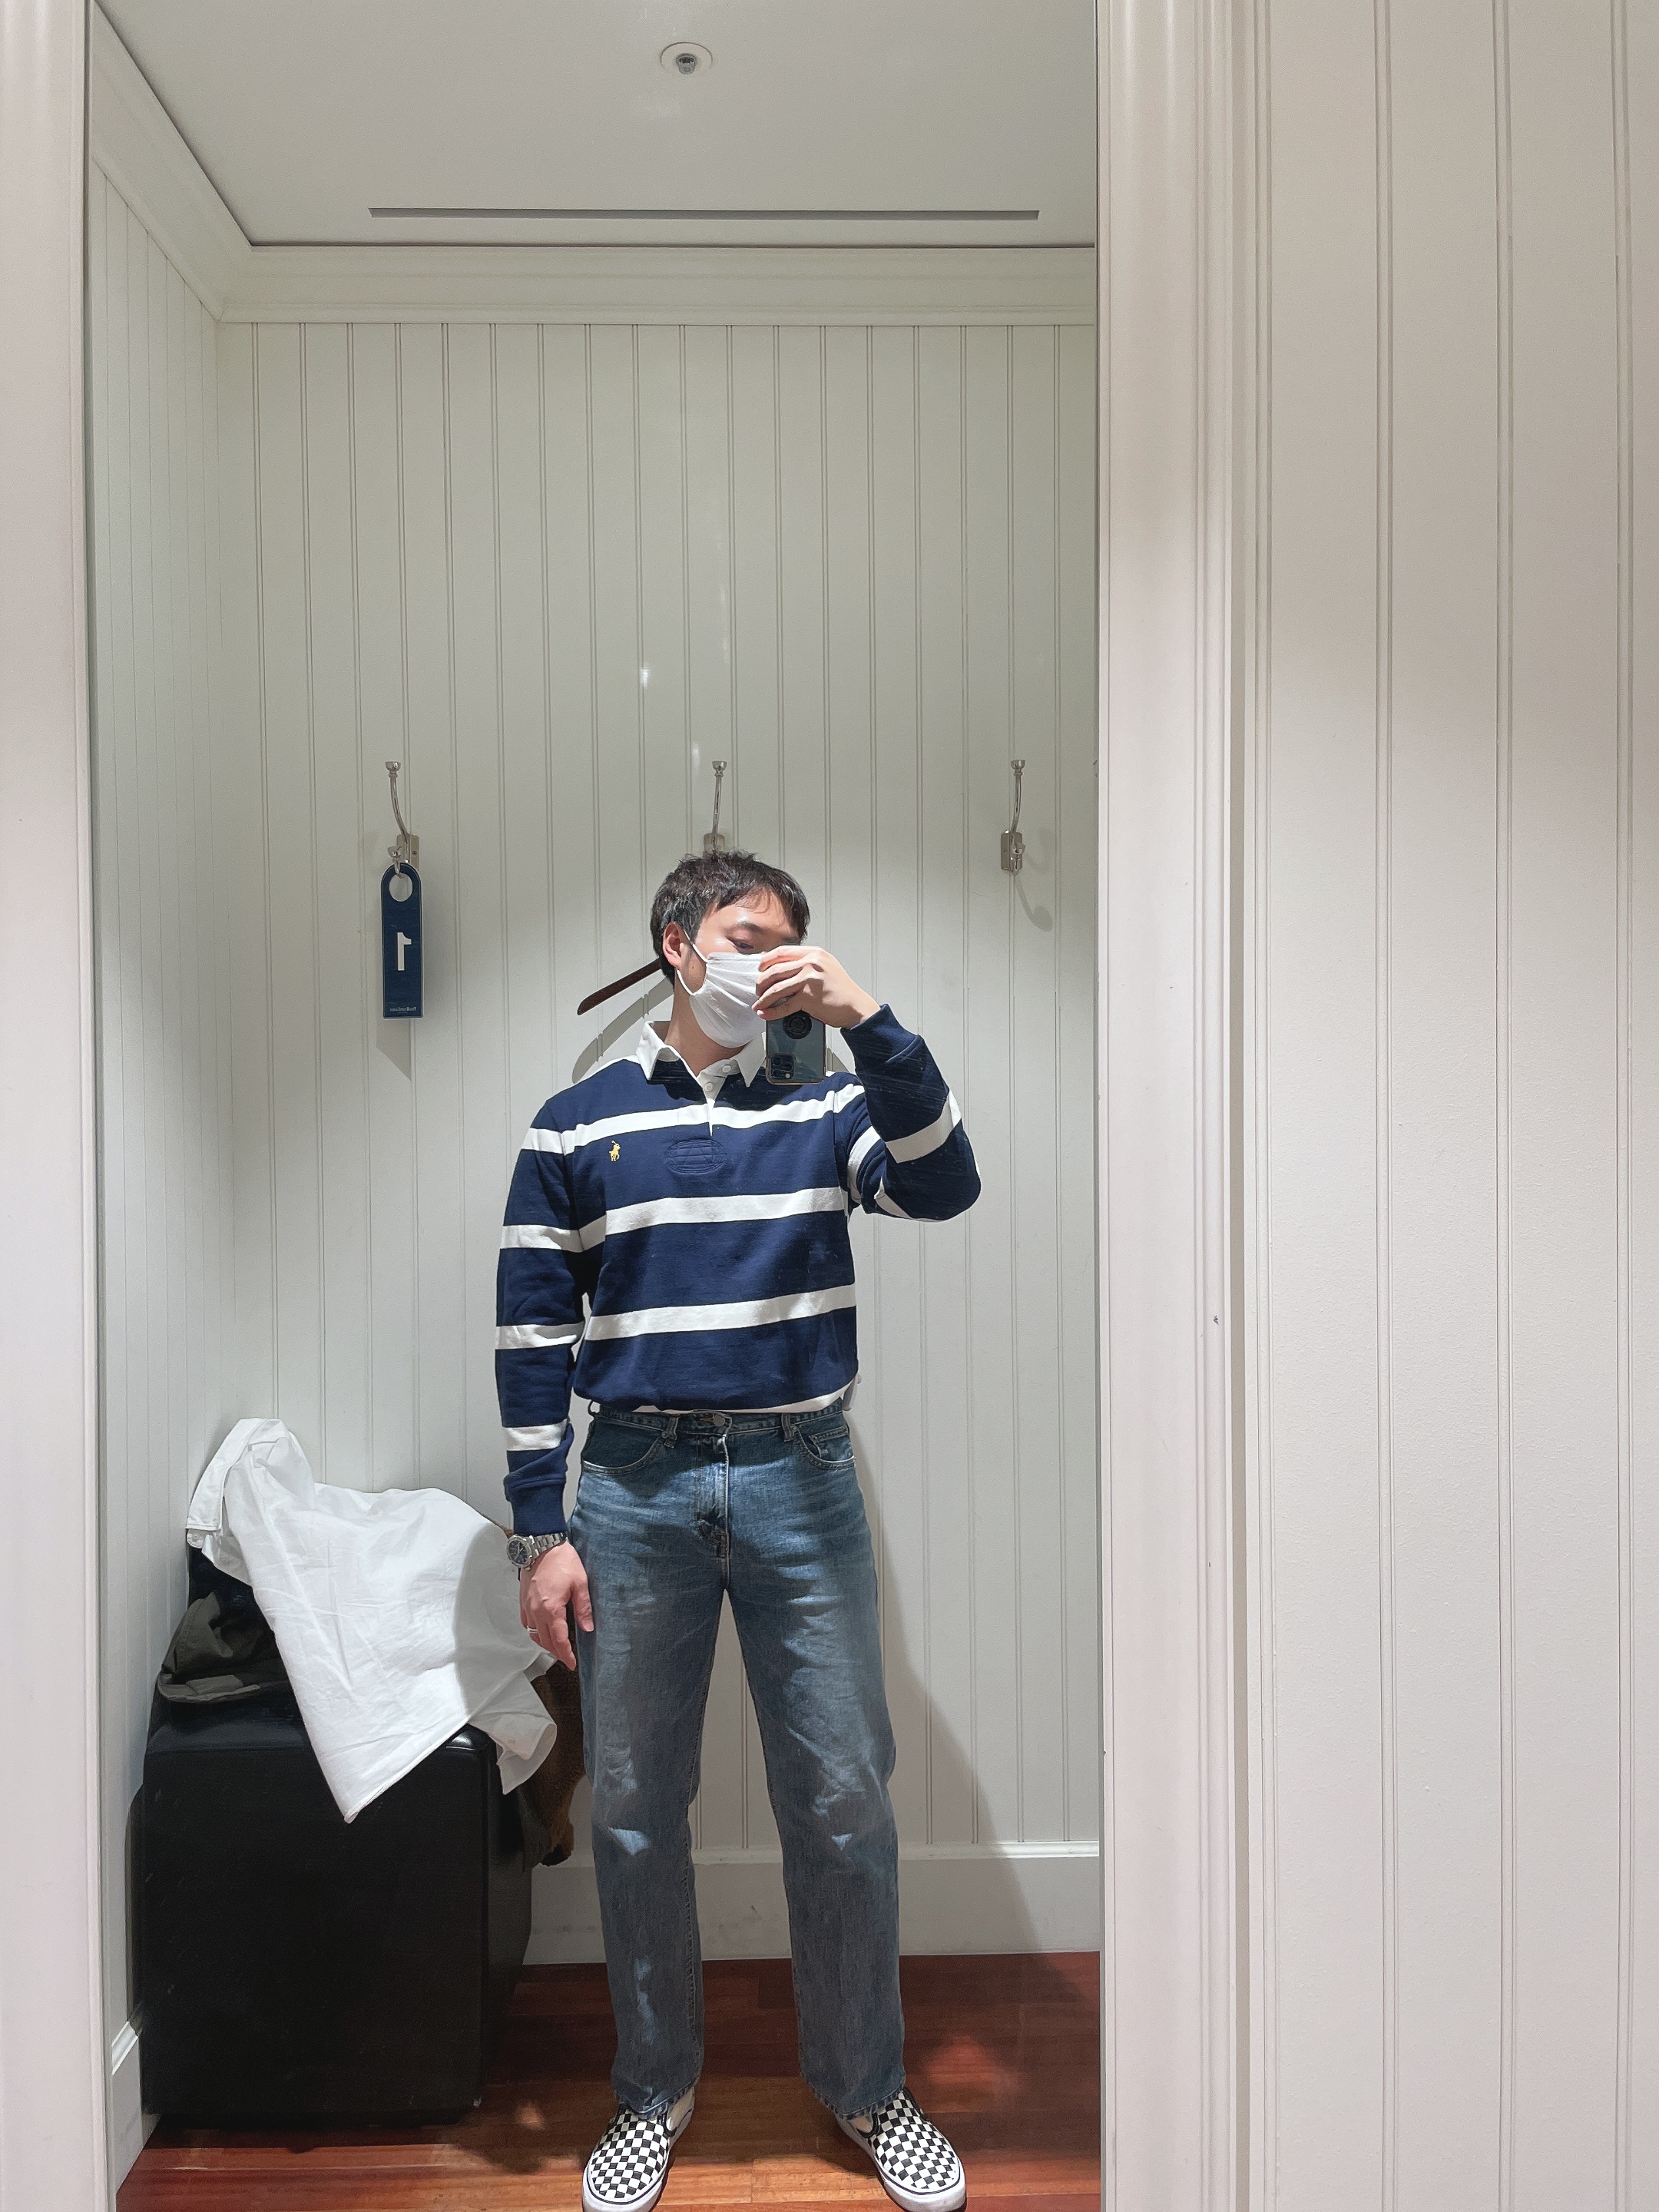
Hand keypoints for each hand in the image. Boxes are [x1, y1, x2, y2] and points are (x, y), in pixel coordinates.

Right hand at [520, 1543, 592, 1670]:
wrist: (541, 1544)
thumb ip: (583, 1608)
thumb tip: (587, 1627)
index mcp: (551, 1609)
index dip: (566, 1655)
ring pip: (533, 1634)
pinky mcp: (523, 1600)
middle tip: (566, 1658)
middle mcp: (536, 1611)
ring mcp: (527, 1606)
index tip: (571, 1663)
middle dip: (556, 1652)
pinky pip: (526, 1623)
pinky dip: (534, 1632)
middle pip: (545, 1641)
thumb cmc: (560, 1560)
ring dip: (544, 1644)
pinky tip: (541, 1631)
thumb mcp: (580, 1583)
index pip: (558, 1640)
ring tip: (556, 1647)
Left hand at [754, 945, 878, 1029]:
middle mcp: (811, 963)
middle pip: (775, 971)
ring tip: (759, 1004)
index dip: (766, 961)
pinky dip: (772, 1012)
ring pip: (776, 988)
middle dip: (761, 983)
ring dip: (763, 999)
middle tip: (758, 991)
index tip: (760, 969)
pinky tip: (766, 1014)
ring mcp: (809, 980)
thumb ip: (807, 963)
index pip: (782, 952)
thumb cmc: (842, 990)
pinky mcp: (809, 997)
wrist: (856, 1006)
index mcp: (814, 953)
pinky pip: (784, 1005)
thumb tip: (782, 968)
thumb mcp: (826, 967)